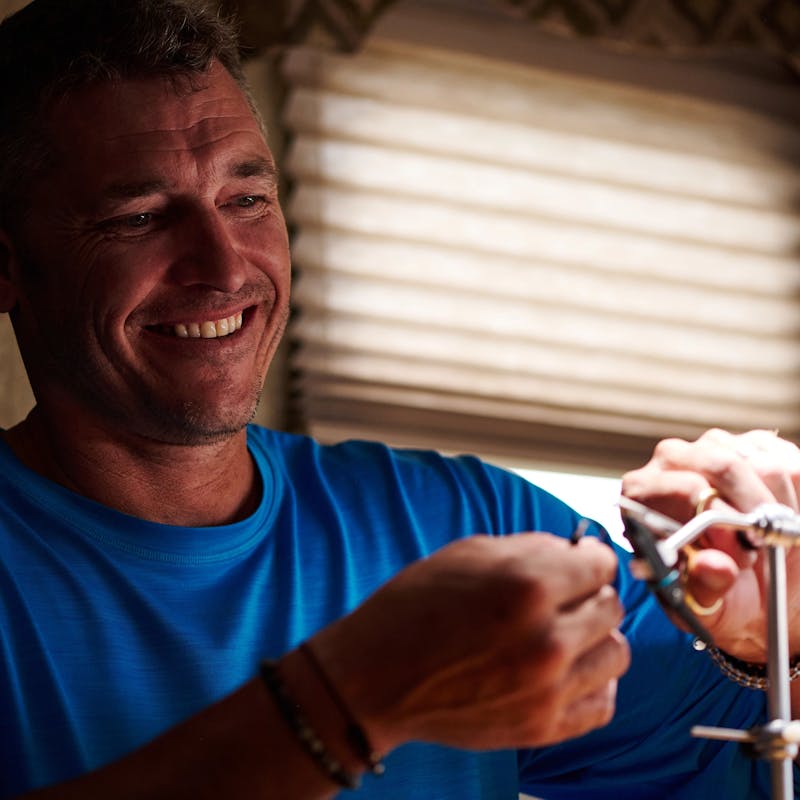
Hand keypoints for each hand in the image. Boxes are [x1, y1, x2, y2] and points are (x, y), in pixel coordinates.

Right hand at [308, 532, 628, 754]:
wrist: (376, 678)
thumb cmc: (414, 608)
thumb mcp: (467, 553)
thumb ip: (530, 548)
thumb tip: (572, 552)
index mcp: (528, 587)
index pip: (601, 565)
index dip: (589, 557)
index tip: (580, 561)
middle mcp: (547, 639)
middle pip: (612, 606)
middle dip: (589, 594)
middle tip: (562, 596)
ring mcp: (548, 689)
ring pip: (617, 653)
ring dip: (595, 638)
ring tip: (564, 634)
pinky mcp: (543, 727)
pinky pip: (603, 702)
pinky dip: (592, 682)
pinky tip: (566, 669)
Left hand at [622, 428, 799, 660]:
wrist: (745, 582)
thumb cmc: (711, 589)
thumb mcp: (704, 603)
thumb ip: (705, 586)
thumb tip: (713, 565)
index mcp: (642, 492)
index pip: (686, 488)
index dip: (719, 521)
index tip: (740, 555)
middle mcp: (671, 459)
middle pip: (721, 463)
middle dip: (751, 509)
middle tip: (761, 546)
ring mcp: (712, 445)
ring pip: (762, 465)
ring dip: (774, 510)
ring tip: (760, 539)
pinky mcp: (752, 443)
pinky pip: (788, 464)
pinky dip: (793, 498)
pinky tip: (774, 518)